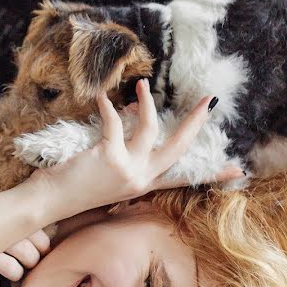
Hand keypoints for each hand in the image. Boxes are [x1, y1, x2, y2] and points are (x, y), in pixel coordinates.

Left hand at [29, 79, 242, 217]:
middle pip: (178, 148)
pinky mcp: (110, 158)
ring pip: (150, 129)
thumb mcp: (107, 170)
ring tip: (140, 85)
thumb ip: (125, 146)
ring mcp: (128, 170)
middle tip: (207, 100)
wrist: (48, 202)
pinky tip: (100, 96)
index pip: (183, 179)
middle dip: (195, 122)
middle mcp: (140, 179)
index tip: (238, 170)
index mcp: (142, 185)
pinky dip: (108, 106)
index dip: (212, 173)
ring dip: (146, 103)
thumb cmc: (72, 185)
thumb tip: (136, 110)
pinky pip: (116, 122)